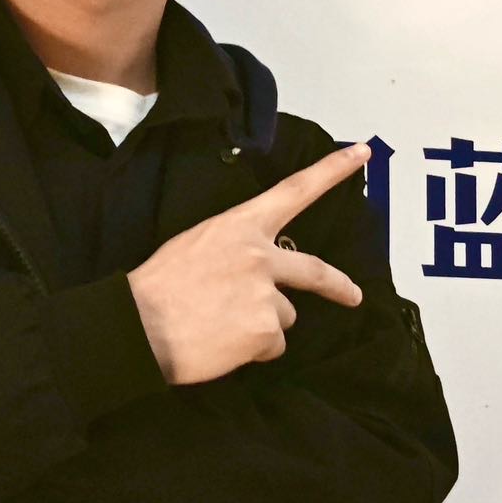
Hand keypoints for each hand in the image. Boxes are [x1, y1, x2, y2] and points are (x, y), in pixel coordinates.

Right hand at [127, 142, 369, 384]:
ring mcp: (267, 294)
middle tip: (353, 295)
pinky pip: (273, 346)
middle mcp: (260, 255)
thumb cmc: (159, 285)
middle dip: (339, 286)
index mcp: (240, 226)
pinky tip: (223, 345)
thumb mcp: (196, 244)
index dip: (332, 171)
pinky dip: (253, 350)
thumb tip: (254, 275)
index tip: (362, 151)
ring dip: (262, 326)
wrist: (138, 326)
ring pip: (285, 317)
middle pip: (315, 271)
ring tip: (222, 327)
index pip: (294, 190)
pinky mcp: (266, 331)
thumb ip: (235, 250)